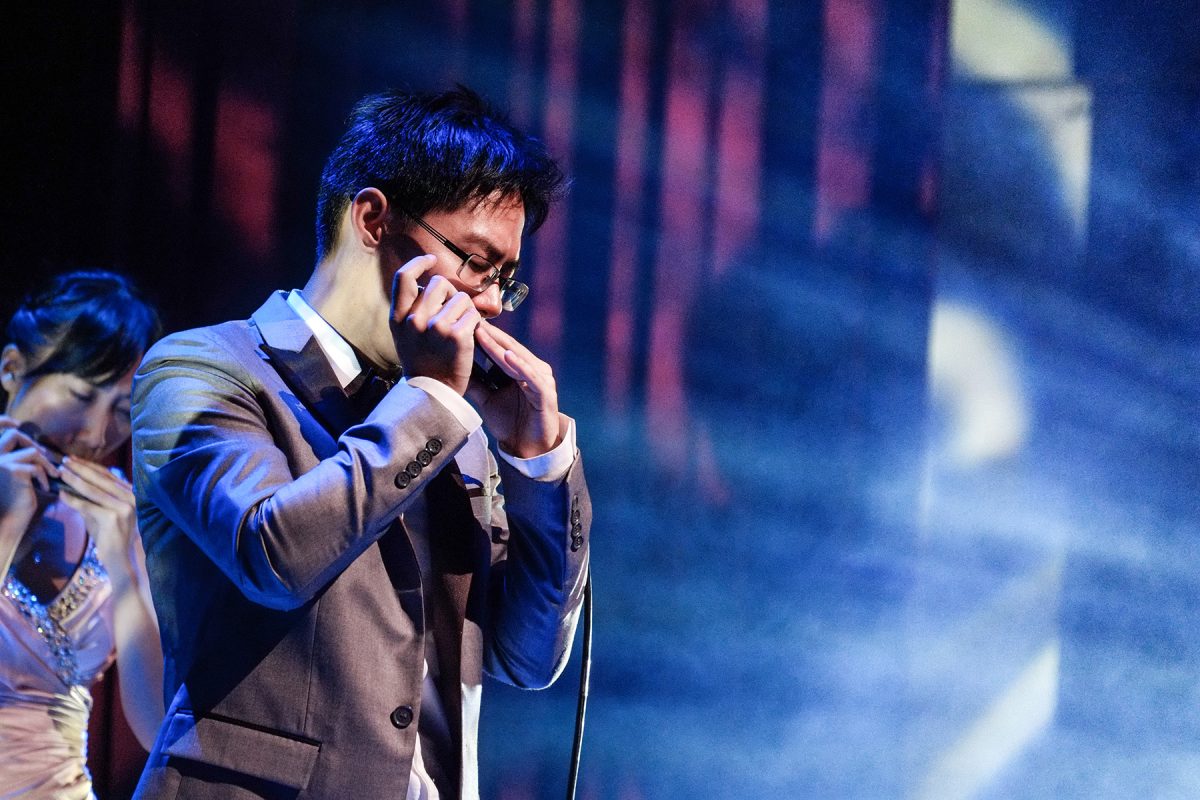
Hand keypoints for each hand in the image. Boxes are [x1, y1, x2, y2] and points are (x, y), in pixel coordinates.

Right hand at [0, 416, 58, 543]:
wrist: (10, 519)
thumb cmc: (15, 498)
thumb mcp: (15, 474)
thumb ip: (18, 458)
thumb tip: (36, 446)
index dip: (5, 421)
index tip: (18, 423)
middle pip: (14, 435)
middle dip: (34, 445)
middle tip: (46, 459)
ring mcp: (0, 462)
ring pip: (31, 452)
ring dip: (46, 464)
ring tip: (53, 475)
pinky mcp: (13, 470)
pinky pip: (36, 466)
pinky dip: (45, 476)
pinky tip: (45, 488)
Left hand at [56, 456, 138, 584]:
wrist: (122, 560)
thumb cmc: (112, 538)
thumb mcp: (103, 514)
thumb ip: (93, 500)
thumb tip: (72, 485)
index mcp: (132, 494)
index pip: (109, 475)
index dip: (90, 466)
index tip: (74, 459)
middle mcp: (131, 498)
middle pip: (101, 478)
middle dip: (80, 468)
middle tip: (64, 461)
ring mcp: (124, 507)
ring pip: (94, 490)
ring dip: (75, 479)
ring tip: (61, 472)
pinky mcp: (114, 518)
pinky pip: (89, 506)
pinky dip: (73, 500)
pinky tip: (62, 494)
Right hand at [390, 254, 481, 395]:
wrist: (433, 393)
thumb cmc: (423, 362)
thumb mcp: (405, 335)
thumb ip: (411, 310)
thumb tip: (425, 282)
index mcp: (398, 318)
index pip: (403, 277)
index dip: (419, 263)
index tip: (431, 260)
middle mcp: (414, 320)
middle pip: (438, 283)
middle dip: (450, 294)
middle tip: (453, 312)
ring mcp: (435, 327)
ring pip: (460, 298)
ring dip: (466, 310)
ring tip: (461, 328)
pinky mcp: (456, 335)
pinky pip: (473, 314)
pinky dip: (475, 322)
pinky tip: (470, 336)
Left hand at [467, 320, 566, 457]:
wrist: (527, 448)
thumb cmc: (510, 422)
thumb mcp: (487, 398)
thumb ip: (475, 382)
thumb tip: (452, 367)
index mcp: (519, 369)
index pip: (500, 348)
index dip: (483, 337)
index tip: (464, 324)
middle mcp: (532, 370)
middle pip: (508, 349)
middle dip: (490, 336)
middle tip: (471, 320)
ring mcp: (540, 380)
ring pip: (518, 359)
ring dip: (501, 346)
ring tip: (484, 333)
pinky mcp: (546, 394)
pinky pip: (532, 378)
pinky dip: (520, 366)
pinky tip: (508, 356)